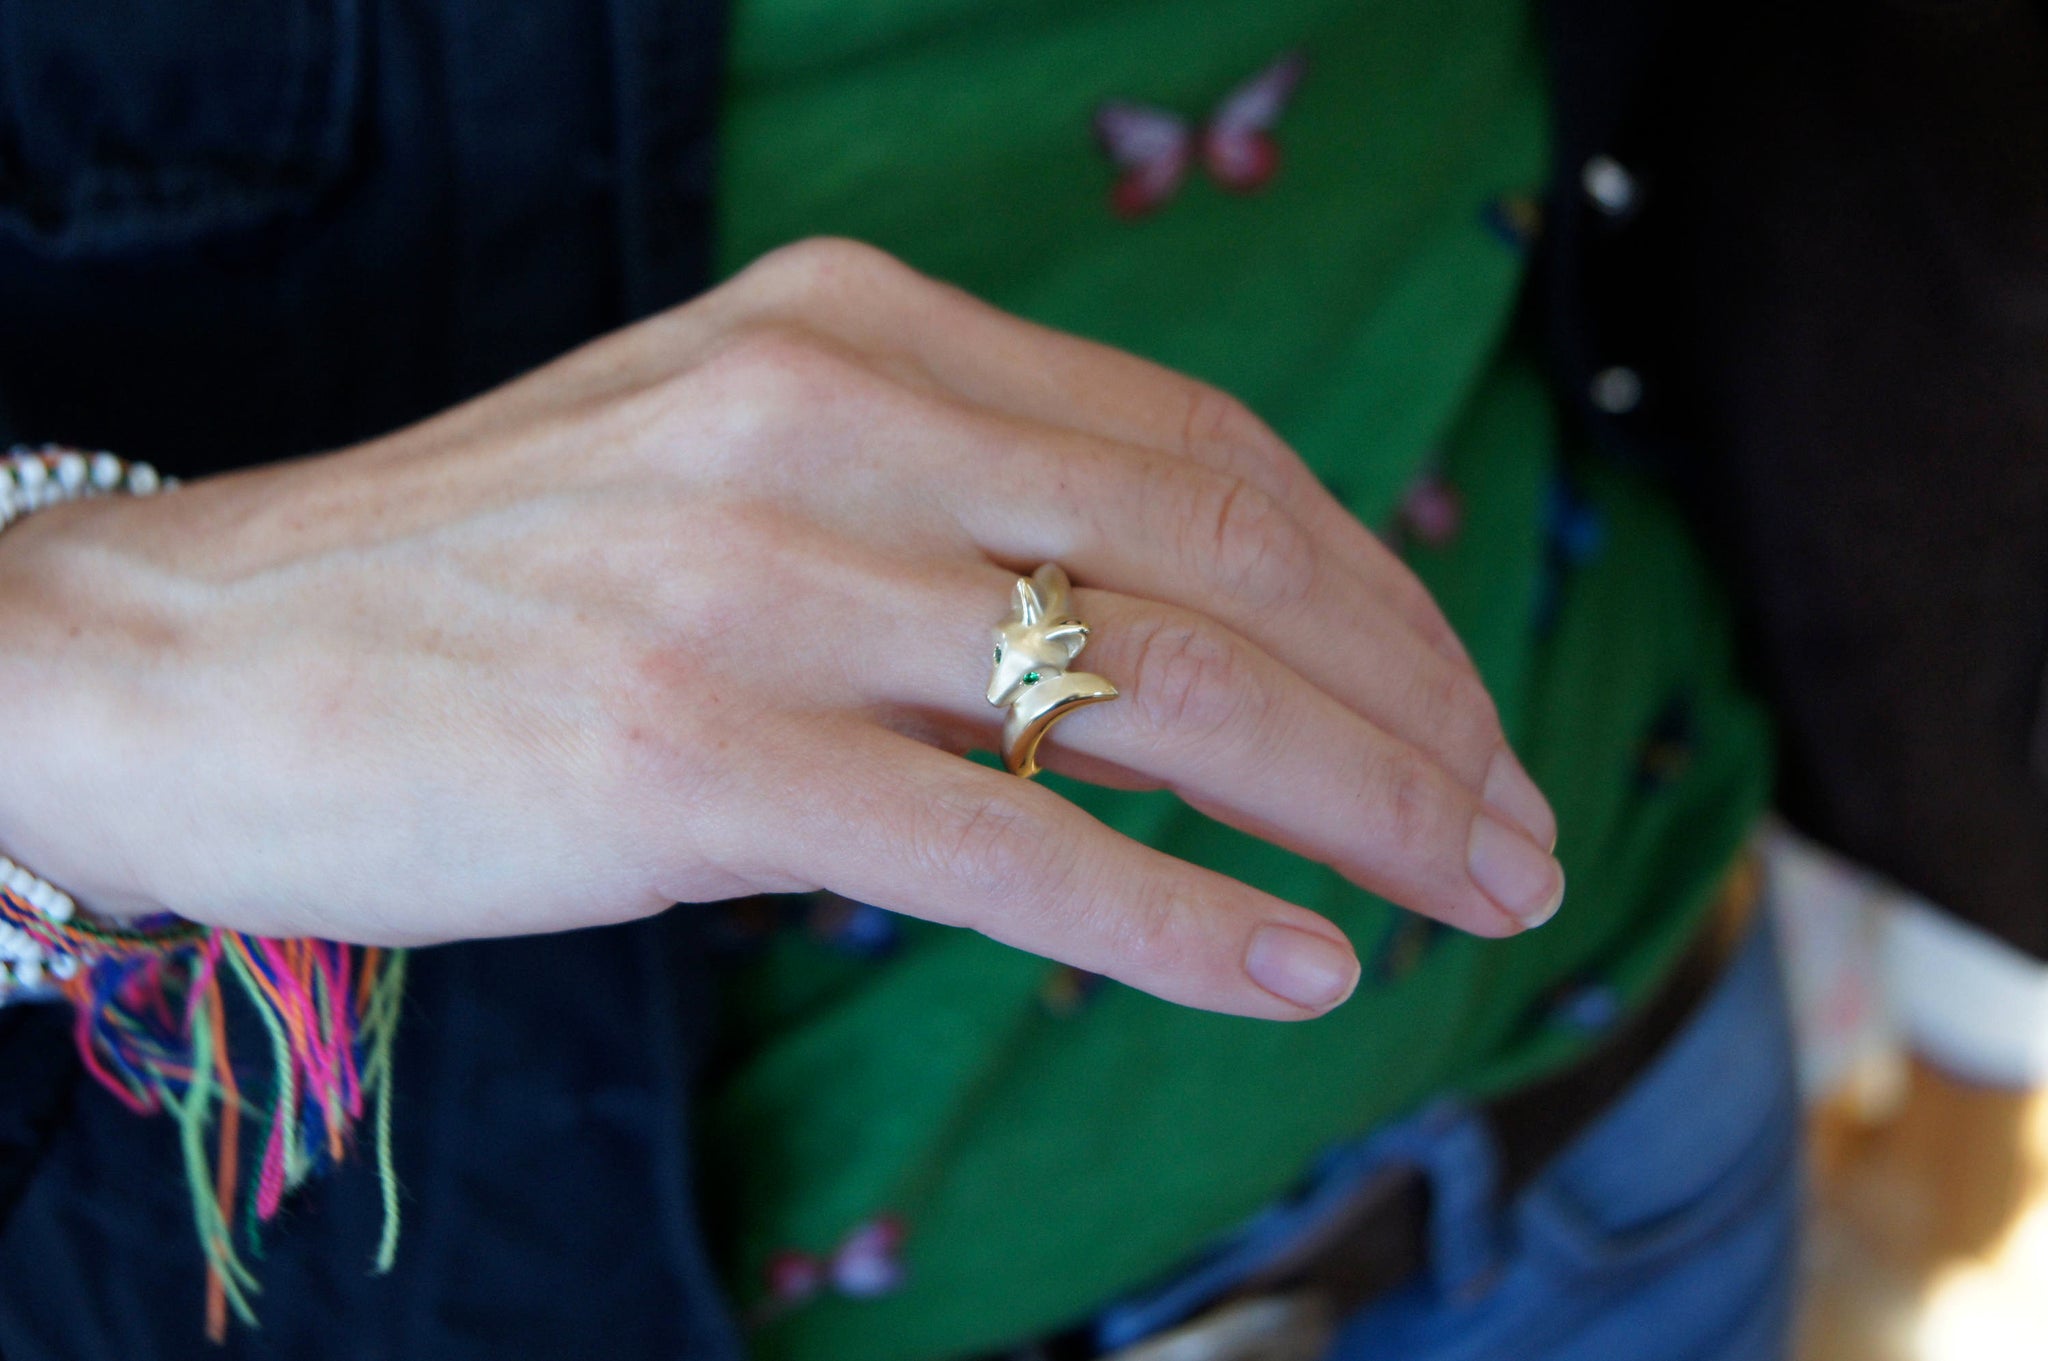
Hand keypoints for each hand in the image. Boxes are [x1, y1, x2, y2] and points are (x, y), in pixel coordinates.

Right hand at [0, 238, 1559, 1019]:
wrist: (182, 654)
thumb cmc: (472, 575)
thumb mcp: (725, 457)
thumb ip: (932, 499)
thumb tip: (1155, 625)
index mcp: (855, 325)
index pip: (1200, 448)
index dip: (1373, 586)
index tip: (1459, 699)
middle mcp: (831, 421)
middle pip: (1224, 558)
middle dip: (1413, 700)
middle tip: (1522, 817)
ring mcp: (766, 587)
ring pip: (1155, 690)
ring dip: (1358, 804)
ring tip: (1479, 893)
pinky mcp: (697, 762)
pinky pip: (1008, 843)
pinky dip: (1181, 918)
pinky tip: (1305, 974)